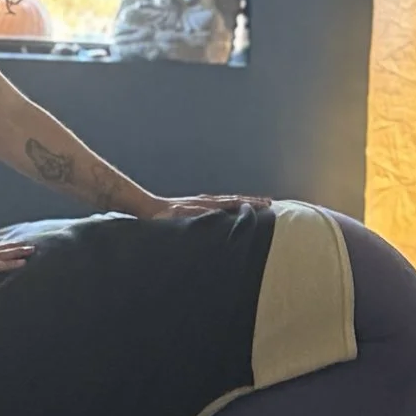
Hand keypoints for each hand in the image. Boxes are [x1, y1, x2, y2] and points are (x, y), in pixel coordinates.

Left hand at [144, 193, 270, 218]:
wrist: (146, 207)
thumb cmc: (162, 216)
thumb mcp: (180, 216)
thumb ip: (197, 214)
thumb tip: (217, 212)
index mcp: (205, 203)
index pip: (233, 202)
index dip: (250, 204)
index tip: (267, 205)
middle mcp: (205, 200)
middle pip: (233, 199)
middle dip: (252, 201)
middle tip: (270, 203)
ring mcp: (199, 202)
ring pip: (226, 201)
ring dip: (242, 202)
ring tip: (256, 204)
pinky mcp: (193, 206)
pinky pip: (217, 204)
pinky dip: (229, 205)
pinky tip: (230, 210)